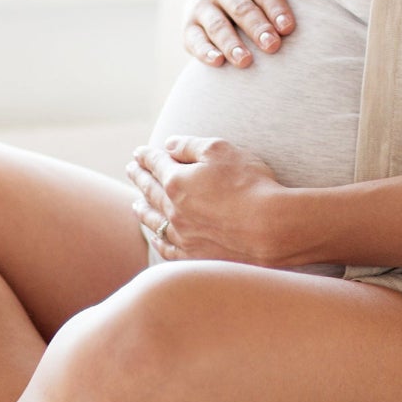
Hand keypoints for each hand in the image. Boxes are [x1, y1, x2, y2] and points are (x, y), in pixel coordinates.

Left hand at [126, 136, 286, 265]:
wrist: (270, 228)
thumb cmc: (249, 183)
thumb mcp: (220, 150)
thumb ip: (190, 146)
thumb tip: (168, 145)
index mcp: (177, 181)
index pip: (156, 164)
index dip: (146, 156)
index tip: (139, 152)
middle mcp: (173, 209)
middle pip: (150, 190)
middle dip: (139, 178)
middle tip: (131, 170)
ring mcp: (183, 235)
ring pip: (154, 221)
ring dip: (143, 209)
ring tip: (135, 204)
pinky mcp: (195, 256)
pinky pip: (167, 249)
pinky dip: (158, 240)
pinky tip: (155, 238)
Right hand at [184, 0, 302, 68]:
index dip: (276, 9)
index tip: (288, 28)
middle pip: (241, 8)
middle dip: (257, 27)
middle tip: (272, 46)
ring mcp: (202, 5)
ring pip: (218, 25)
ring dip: (231, 43)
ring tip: (245, 60)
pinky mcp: (189, 26)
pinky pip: (195, 39)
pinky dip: (205, 51)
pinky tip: (217, 62)